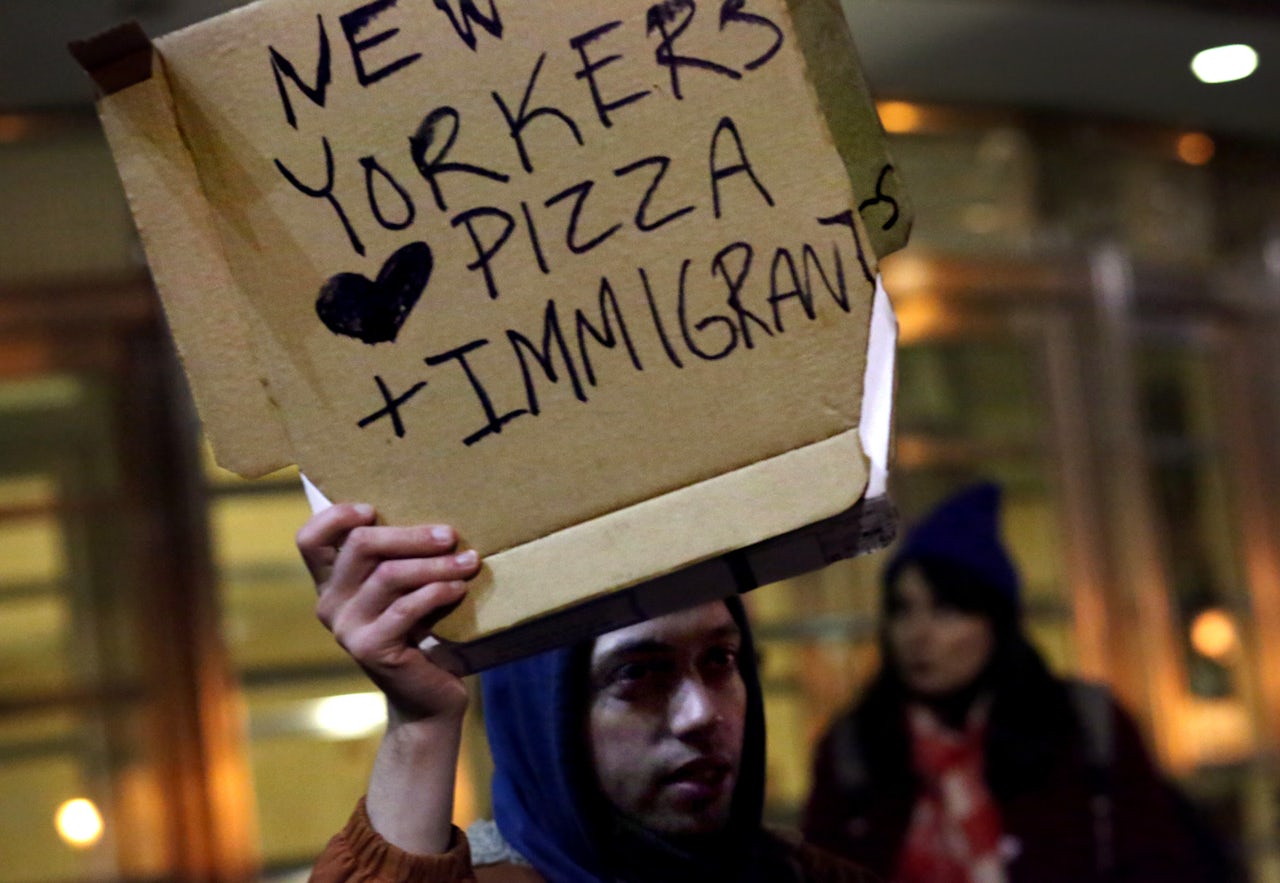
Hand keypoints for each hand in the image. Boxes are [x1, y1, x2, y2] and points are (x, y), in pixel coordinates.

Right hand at [297, 503, 481, 723]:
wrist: (428, 699)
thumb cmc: (423, 633)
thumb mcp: (405, 591)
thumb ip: (400, 559)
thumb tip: (435, 517)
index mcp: (332, 584)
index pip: (310, 540)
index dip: (336, 517)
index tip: (374, 508)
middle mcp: (330, 604)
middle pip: (360, 546)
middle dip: (410, 535)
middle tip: (449, 534)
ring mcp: (347, 629)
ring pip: (389, 575)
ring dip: (435, 564)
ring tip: (469, 561)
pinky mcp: (370, 649)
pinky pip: (406, 608)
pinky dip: (437, 592)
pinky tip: (460, 588)